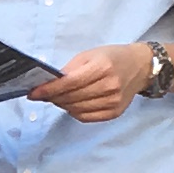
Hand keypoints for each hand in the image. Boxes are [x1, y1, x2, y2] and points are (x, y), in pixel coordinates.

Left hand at [30, 43, 150, 123]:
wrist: (140, 66)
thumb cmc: (112, 57)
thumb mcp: (89, 55)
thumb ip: (69, 70)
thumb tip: (48, 84)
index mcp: (102, 68)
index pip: (69, 83)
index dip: (48, 90)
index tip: (33, 93)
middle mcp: (109, 86)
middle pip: (71, 98)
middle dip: (52, 97)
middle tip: (41, 94)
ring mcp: (113, 102)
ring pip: (76, 110)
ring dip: (61, 105)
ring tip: (55, 98)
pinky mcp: (114, 112)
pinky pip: (86, 117)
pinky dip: (73, 112)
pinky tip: (70, 104)